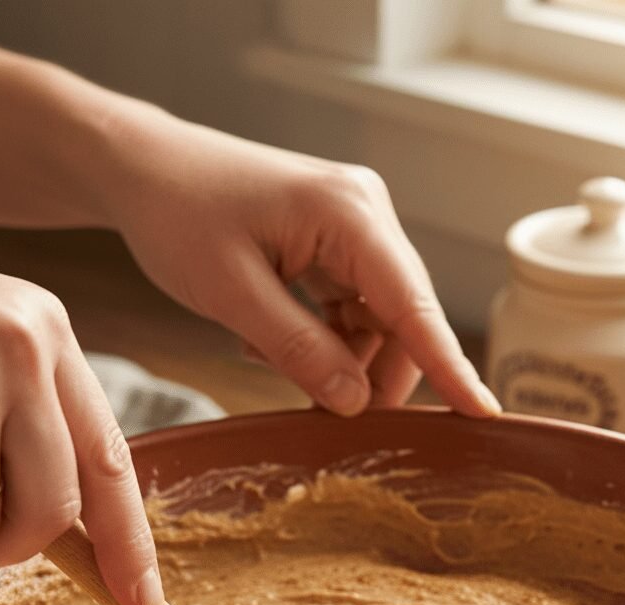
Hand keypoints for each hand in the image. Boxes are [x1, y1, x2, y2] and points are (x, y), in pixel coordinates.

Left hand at [96, 112, 499, 417]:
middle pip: (400, 320)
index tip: (482, 414)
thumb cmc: (176, 213)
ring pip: (374, 323)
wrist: (142, 170)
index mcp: (350, 214)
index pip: (415, 306)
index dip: (449, 366)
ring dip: (337, 360)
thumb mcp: (231, 292)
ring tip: (269, 357)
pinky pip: (347, 312)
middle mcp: (365, 217)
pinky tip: (268, 338)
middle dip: (371, 375)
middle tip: (325, 415)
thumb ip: (298, 349)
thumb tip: (356, 402)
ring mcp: (351, 231)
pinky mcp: (332, 247)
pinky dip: (318, 340)